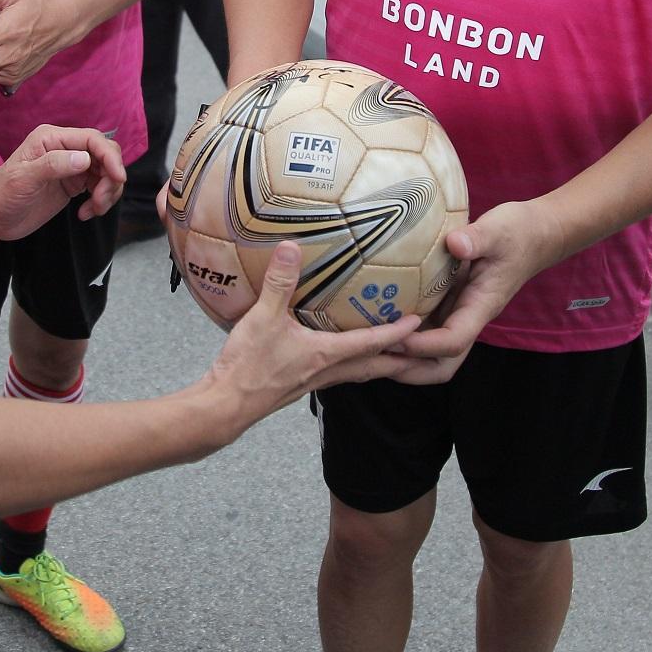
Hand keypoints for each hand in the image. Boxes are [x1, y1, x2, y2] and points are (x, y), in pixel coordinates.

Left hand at [0, 125, 126, 238]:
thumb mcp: (23, 179)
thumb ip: (53, 165)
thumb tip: (83, 159)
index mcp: (52, 139)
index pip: (93, 139)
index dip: (110, 157)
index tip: (118, 178)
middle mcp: (64, 148)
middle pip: (105, 155)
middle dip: (111, 178)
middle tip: (100, 201)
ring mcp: (70, 166)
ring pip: (106, 172)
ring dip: (107, 192)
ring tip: (93, 210)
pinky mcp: (72, 184)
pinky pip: (99, 187)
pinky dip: (100, 201)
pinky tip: (85, 213)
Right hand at [202, 243, 427, 429]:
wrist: (226, 405)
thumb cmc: (248, 365)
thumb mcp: (263, 317)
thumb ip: (279, 282)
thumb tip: (290, 247)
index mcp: (327, 354)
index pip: (373, 342)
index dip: (398, 332)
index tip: (419, 321)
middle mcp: (328, 370)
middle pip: (376, 366)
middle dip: (403, 358)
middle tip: (425, 350)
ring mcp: (316, 381)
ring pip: (360, 373)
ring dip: (381, 364)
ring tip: (396, 353)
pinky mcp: (302, 385)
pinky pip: (340, 374)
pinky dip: (355, 365)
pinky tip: (346, 356)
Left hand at [388, 199, 555, 381]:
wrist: (534, 234)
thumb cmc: (517, 232)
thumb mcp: (499, 230)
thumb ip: (478, 238)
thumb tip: (455, 244)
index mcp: (480, 307)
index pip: (453, 342)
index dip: (423, 345)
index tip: (396, 332)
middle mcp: (466, 318)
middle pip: (441, 364)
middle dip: (409, 369)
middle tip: (373, 356)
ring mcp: (456, 313)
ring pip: (431, 354)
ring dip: (402, 357)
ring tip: (368, 346)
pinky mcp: (448, 303)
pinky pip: (425, 329)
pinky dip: (401, 333)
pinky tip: (376, 320)